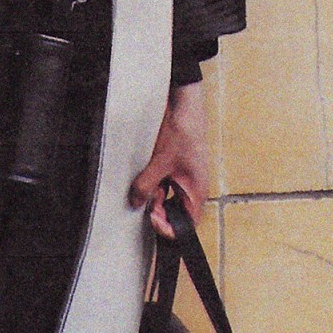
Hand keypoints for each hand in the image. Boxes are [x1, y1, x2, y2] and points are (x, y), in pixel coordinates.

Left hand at [128, 81, 207, 236]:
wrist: (185, 105)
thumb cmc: (183, 132)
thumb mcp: (160, 161)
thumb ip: (146, 185)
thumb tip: (135, 202)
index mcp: (197, 192)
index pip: (187, 225)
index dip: (168, 228)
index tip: (151, 218)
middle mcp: (193, 189)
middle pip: (176, 214)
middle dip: (158, 213)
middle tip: (144, 203)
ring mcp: (185, 180)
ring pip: (169, 201)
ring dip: (155, 198)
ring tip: (145, 188)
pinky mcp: (177, 170)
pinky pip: (166, 187)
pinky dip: (155, 187)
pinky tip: (146, 179)